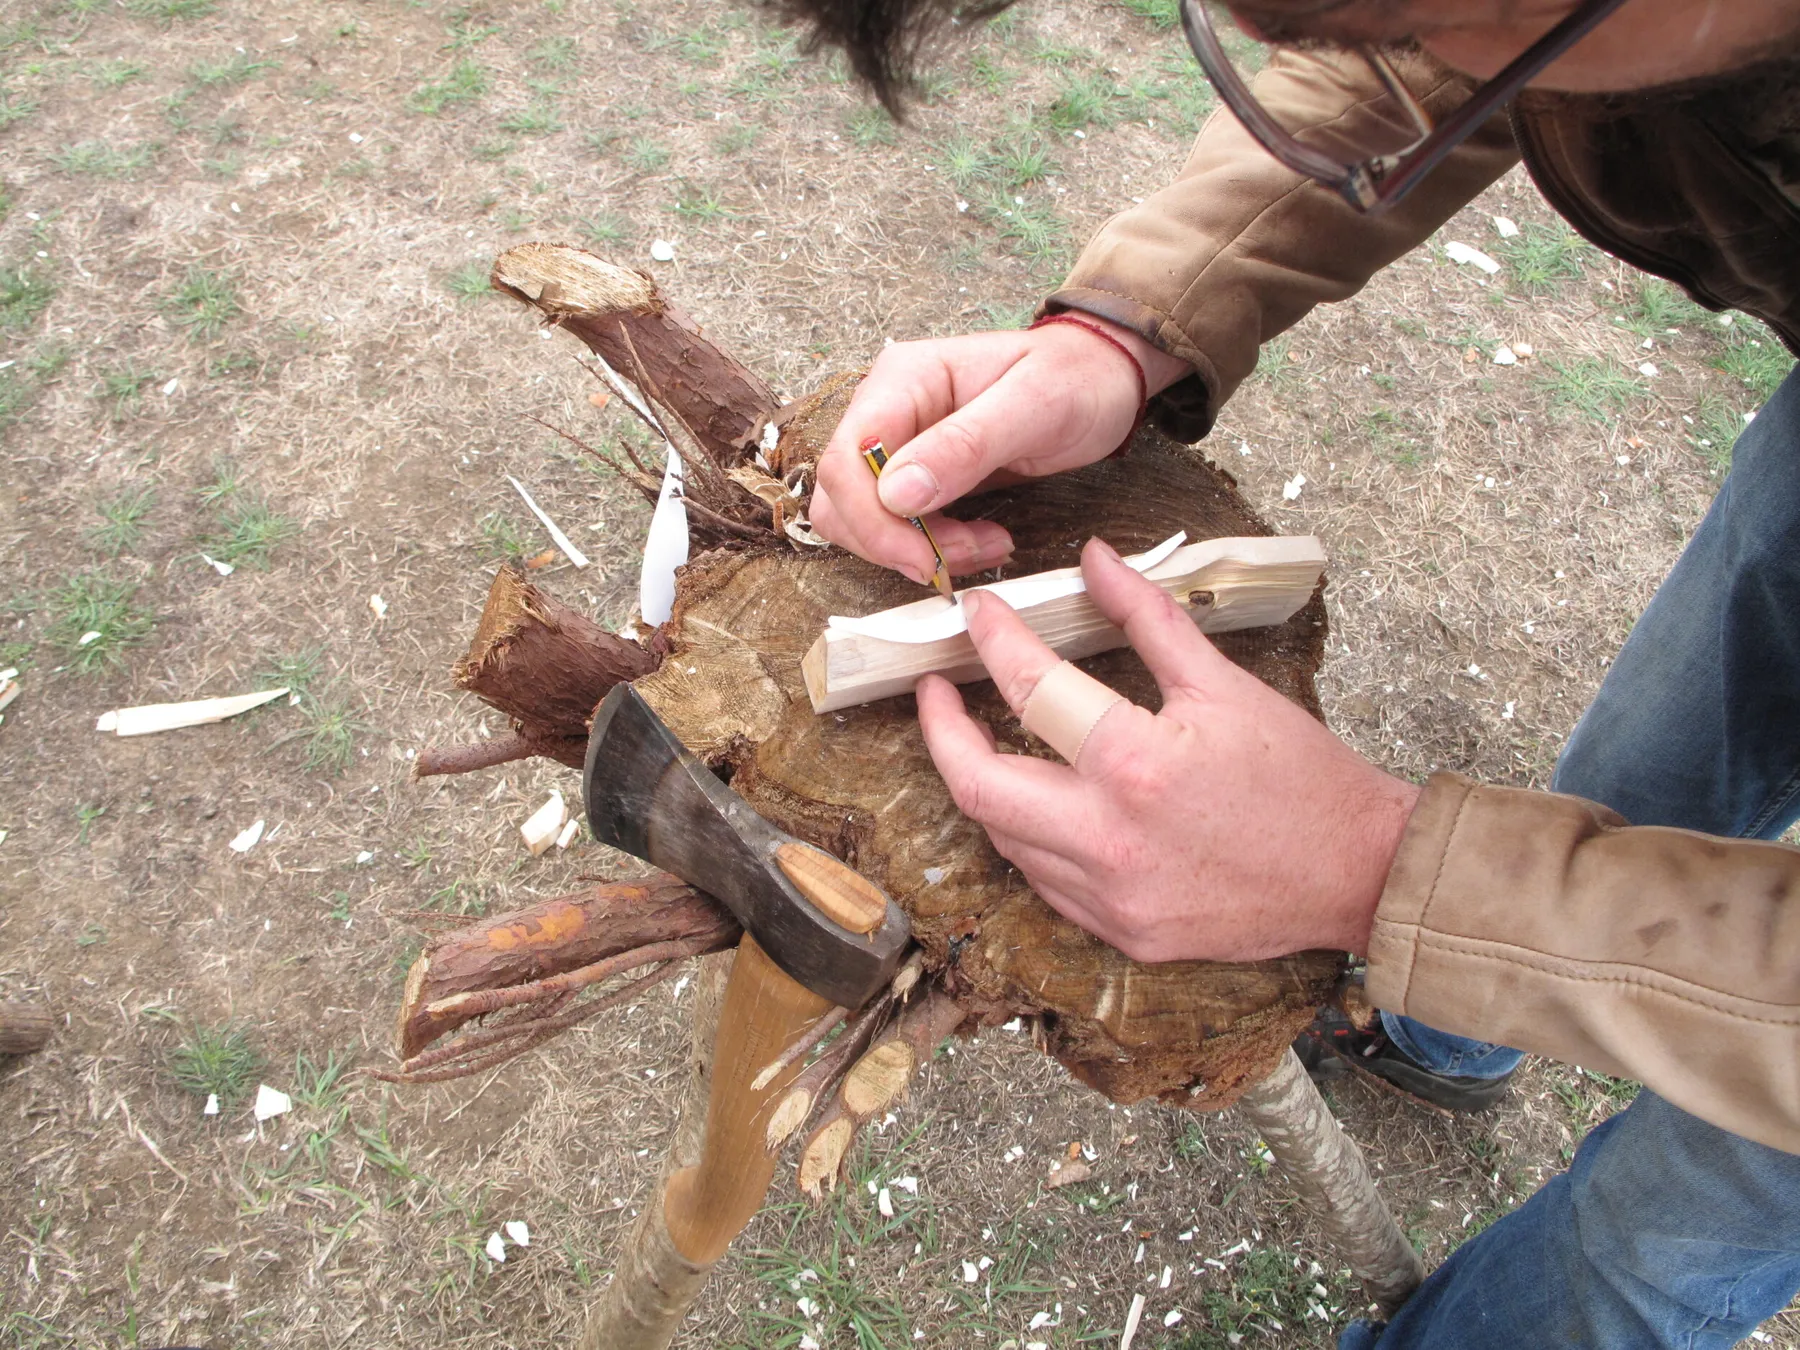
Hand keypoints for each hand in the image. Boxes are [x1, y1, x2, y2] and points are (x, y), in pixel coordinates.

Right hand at [811, 318, 1189, 586]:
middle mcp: (887, 410)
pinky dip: (931, 548)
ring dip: (913, 550)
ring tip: (983, 546)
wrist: (1101, 378)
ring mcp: (898, 445)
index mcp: (903, 380)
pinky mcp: (917, 478)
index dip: (873, 521)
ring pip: (861, 520)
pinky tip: (981, 542)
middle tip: (963, 557)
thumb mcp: (1033, 404)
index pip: (847, 460)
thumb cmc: (1075, 378)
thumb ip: (964, 445)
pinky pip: (896, 527)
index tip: (925, 559)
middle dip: (894, 542)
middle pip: (841, 497)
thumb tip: (895, 494)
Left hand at [915, 540, 1420, 962]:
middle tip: (938, 692)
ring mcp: (1111, 898)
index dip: (993, 641)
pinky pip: (1044, 882)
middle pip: (978, 786)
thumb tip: (1096, 560)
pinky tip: (1042, 802)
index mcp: (1136, 766)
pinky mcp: (1122, 933)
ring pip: (1004, 839)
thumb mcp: (1225, 683)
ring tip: (988, 740)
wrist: (1357, 874)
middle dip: (941, 733)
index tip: (977, 616)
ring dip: (986, 784)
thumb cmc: (1301, 777)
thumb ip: (1149, 616)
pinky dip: (1028, 835)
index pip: (1030, 689)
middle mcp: (1109, 840)